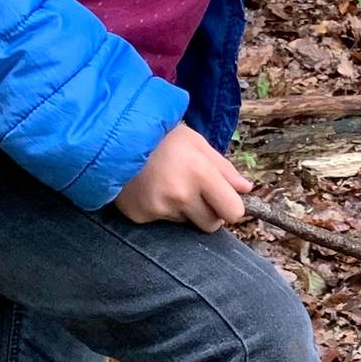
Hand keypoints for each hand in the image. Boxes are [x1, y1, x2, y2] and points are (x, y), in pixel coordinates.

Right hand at [113, 125, 252, 231]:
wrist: (114, 137)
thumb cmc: (161, 136)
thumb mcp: (197, 143)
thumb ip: (224, 168)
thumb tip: (246, 190)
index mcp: (200, 173)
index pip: (233, 212)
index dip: (230, 207)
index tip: (223, 200)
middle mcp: (180, 194)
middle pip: (211, 225)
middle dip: (208, 212)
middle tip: (195, 191)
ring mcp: (159, 208)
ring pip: (186, 223)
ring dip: (183, 210)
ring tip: (168, 184)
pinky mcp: (140, 216)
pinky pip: (162, 222)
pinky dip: (161, 210)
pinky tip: (151, 190)